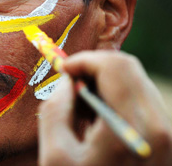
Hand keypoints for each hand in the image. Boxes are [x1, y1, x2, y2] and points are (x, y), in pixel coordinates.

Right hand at [38, 50, 171, 165]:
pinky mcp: (166, 139)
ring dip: (104, 85)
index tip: (63, 70)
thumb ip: (57, 108)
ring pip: (135, 82)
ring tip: (81, 110)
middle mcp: (159, 127)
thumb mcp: (55, 156)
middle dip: (94, 69)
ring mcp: (167, 134)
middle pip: (127, 69)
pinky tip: (97, 122)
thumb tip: (68, 81)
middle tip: (70, 87)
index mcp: (132, 130)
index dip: (85, 60)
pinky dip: (115, 100)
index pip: (115, 66)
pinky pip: (140, 101)